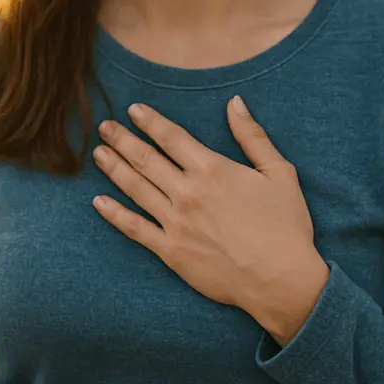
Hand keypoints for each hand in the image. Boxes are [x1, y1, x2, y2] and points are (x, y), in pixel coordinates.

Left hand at [91, 96, 321, 316]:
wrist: (280, 280)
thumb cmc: (286, 226)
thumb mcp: (279, 172)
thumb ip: (252, 135)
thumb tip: (235, 102)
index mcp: (212, 170)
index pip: (172, 137)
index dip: (150, 121)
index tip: (132, 110)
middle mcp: (188, 193)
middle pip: (146, 159)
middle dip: (122, 139)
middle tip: (104, 126)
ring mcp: (176, 223)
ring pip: (135, 189)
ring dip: (114, 168)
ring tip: (98, 153)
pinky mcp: (171, 252)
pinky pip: (135, 229)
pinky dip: (114, 214)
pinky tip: (99, 201)